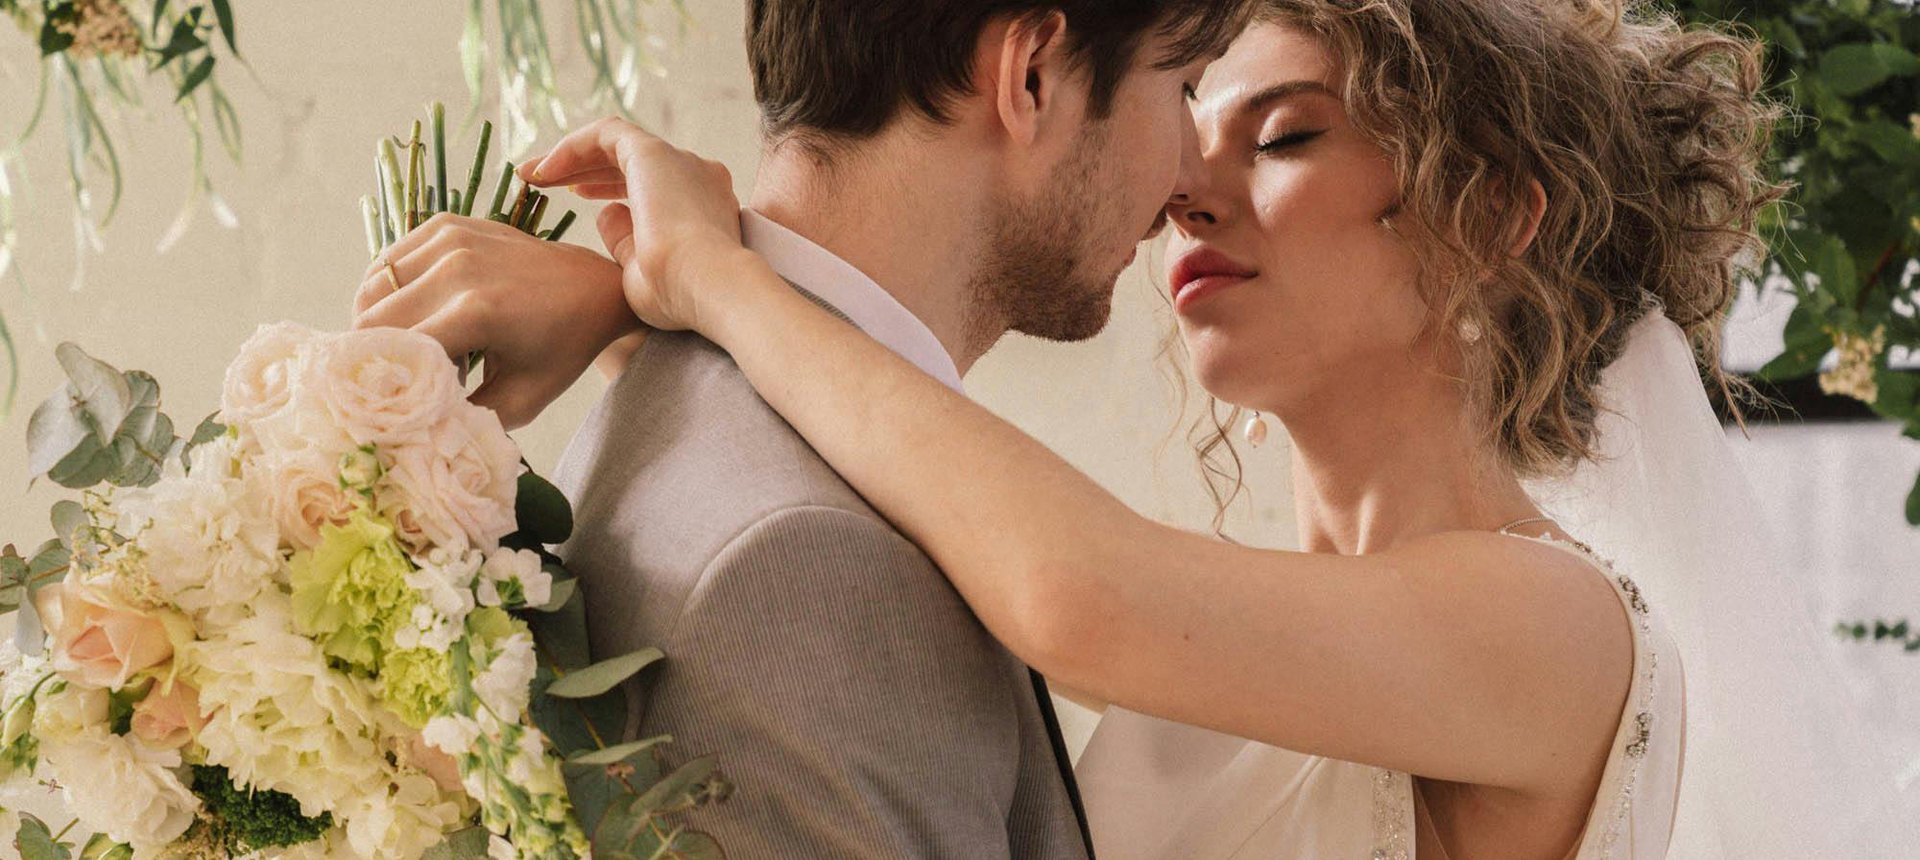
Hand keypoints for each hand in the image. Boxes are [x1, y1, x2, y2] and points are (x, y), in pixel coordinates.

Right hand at [354, 213, 642, 429]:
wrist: (594, 288)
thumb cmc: (562, 349)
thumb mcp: (521, 400)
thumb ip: (462, 418)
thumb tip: (408, 428)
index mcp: (476, 311)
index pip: (391, 349)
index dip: (380, 381)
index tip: (385, 402)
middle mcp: (458, 267)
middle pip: (373, 319)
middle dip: (378, 354)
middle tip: (403, 375)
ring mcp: (451, 238)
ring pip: (373, 288)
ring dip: (382, 322)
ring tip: (417, 344)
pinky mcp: (447, 224)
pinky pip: (388, 262)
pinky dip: (390, 292)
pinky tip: (419, 313)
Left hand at [518, 117, 748, 333]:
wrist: (709, 287)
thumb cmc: (681, 296)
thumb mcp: (644, 272)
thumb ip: (626, 242)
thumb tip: (606, 214)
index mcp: (703, 206)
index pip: (652, 185)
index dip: (609, 187)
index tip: (577, 199)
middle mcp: (696, 176)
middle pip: (631, 163)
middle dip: (585, 170)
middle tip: (545, 183)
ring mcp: (679, 161)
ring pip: (616, 146)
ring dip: (573, 158)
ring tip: (532, 175)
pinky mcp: (654, 153)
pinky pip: (606, 134)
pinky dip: (572, 147)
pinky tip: (544, 171)